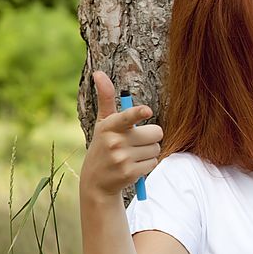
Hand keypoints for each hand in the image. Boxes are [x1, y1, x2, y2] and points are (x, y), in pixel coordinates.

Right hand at [79, 71, 162, 199]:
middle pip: (156, 133)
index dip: (138, 113)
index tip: (147, 111)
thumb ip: (106, 98)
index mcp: (109, 126)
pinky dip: (147, 164)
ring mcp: (122, 158)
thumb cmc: (103, 145)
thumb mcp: (103, 122)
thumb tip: (99, 73)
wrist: (96, 181)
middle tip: (134, 142)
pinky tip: (133, 166)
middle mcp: (115, 141)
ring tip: (131, 155)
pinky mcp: (130, 173)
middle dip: (150, 137)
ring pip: (156, 148)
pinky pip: (153, 163)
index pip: (126, 117)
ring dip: (149, 152)